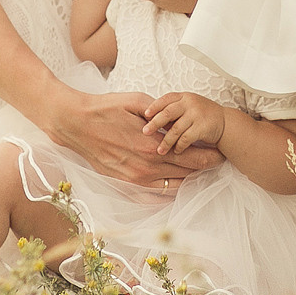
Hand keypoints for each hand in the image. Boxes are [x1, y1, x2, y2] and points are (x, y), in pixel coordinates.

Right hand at [42, 88, 221, 186]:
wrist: (74, 123)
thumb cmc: (104, 109)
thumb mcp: (137, 101)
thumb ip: (162, 113)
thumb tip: (178, 119)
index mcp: (153, 145)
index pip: (192, 155)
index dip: (210, 155)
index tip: (221, 151)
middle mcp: (147, 165)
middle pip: (187, 172)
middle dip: (205, 166)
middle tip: (219, 161)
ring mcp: (136, 177)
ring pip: (174, 184)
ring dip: (190, 178)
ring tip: (201, 171)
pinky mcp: (125, 182)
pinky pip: (155, 193)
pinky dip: (170, 189)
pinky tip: (178, 183)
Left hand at [142, 92, 228, 156]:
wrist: (226, 123)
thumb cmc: (204, 116)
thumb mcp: (189, 106)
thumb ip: (174, 110)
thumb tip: (152, 120)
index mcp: (184, 97)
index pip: (166, 99)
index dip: (154, 107)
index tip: (145, 115)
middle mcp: (190, 103)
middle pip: (167, 112)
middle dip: (154, 123)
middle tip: (145, 132)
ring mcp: (197, 114)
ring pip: (175, 129)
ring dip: (166, 141)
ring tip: (159, 150)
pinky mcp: (202, 127)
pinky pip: (186, 138)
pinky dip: (179, 146)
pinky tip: (176, 151)